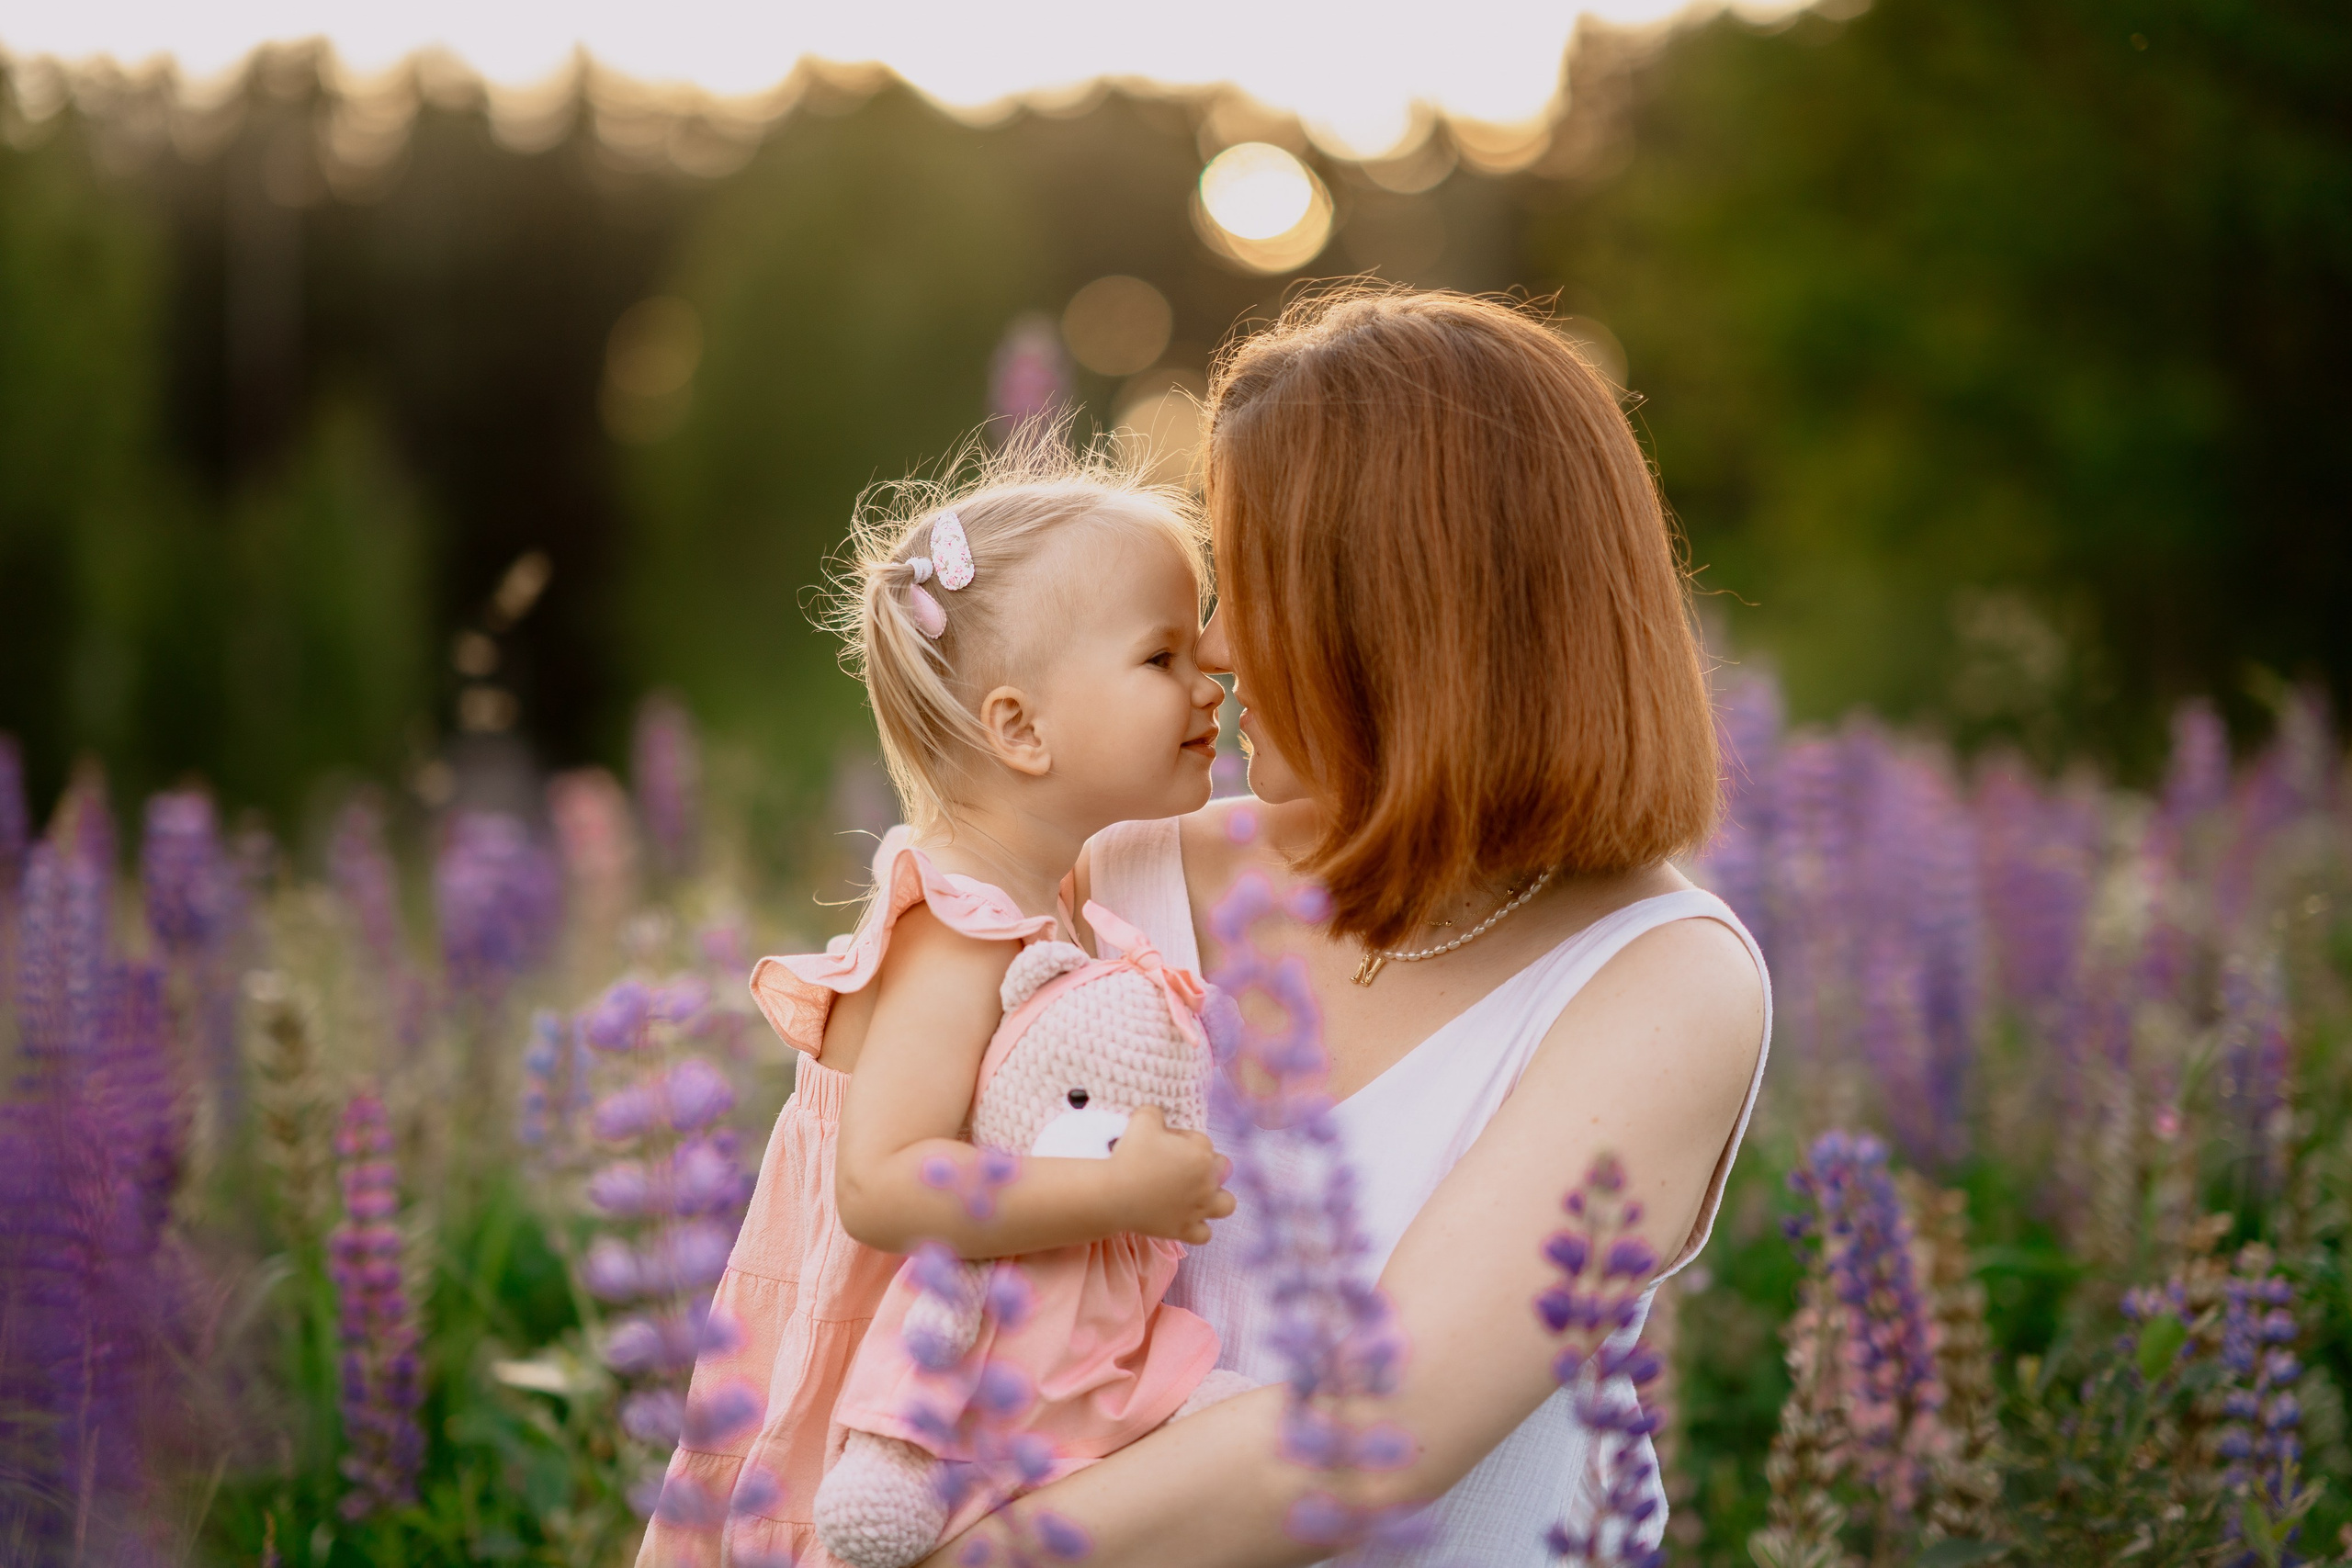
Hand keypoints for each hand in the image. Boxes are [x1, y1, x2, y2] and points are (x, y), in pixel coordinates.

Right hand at [1105, 1106, 1235, 1243]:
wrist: (1114, 1194)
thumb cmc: (1129, 1155)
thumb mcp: (1143, 1119)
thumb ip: (1157, 1113)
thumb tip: (1160, 1119)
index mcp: (1201, 1153)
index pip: (1201, 1141)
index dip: (1181, 1139)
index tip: (1162, 1144)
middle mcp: (1207, 1182)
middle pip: (1221, 1169)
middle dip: (1205, 1164)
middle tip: (1179, 1166)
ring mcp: (1199, 1209)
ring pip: (1226, 1204)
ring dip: (1216, 1198)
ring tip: (1197, 1194)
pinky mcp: (1185, 1230)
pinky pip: (1205, 1233)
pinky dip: (1198, 1227)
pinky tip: (1184, 1218)